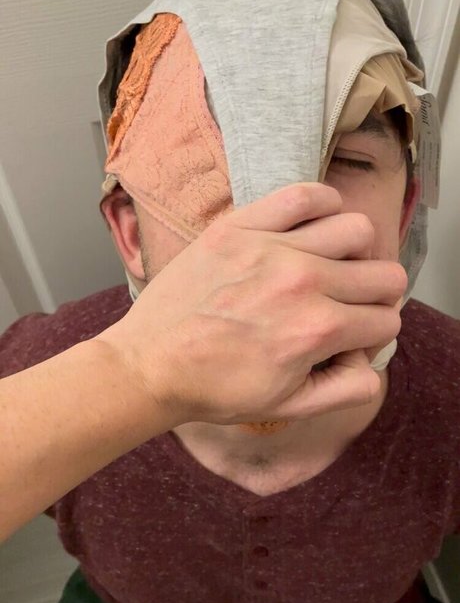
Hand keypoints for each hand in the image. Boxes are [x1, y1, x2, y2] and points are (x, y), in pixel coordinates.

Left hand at [98, 182, 405, 427]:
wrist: (150, 365)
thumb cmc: (215, 389)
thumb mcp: (288, 407)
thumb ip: (346, 389)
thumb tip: (373, 362)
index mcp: (317, 331)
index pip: (386, 320)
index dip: (375, 335)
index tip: (353, 338)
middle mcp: (304, 283)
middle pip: (386, 275)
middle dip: (378, 296)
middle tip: (351, 306)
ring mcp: (271, 248)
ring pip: (357, 230)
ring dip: (357, 253)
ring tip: (332, 267)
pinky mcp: (240, 226)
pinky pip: (304, 195)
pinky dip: (322, 206)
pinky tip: (313, 229)